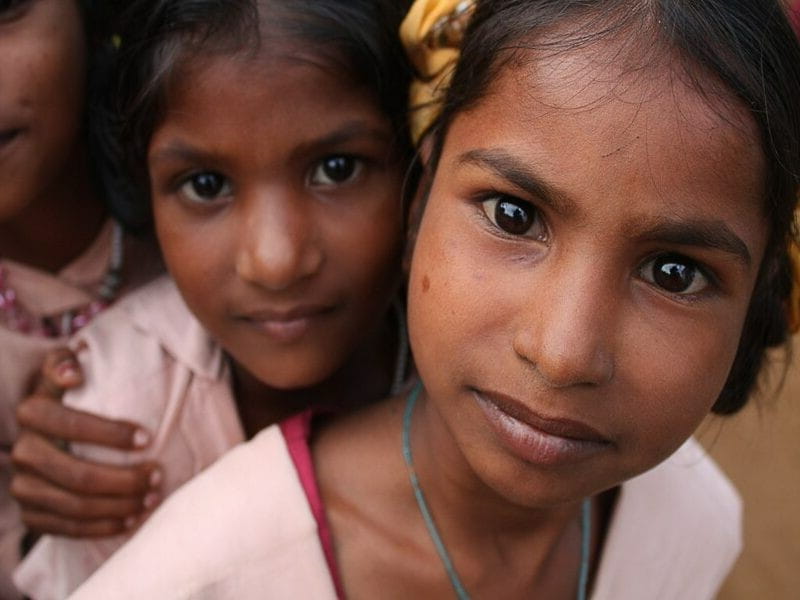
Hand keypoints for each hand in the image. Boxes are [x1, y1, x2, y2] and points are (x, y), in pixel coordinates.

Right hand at [11, 347, 161, 537]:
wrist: (48, 429)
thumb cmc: (71, 395)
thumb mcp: (65, 368)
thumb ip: (64, 362)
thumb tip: (73, 373)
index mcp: (32, 412)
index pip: (70, 425)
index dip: (110, 434)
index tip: (148, 438)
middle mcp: (23, 452)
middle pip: (78, 475)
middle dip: (124, 480)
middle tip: (158, 475)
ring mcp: (24, 486)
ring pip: (75, 506)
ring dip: (120, 507)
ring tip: (152, 498)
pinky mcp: (32, 513)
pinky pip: (67, 529)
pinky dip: (103, 527)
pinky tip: (131, 520)